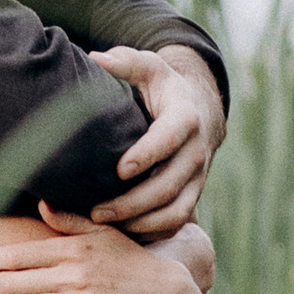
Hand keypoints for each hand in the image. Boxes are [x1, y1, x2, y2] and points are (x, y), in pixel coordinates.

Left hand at [88, 44, 223, 232]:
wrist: (196, 112)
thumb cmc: (161, 89)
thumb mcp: (148, 68)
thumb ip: (126, 62)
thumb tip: (99, 59)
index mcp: (185, 117)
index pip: (170, 138)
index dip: (148, 154)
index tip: (120, 169)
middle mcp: (196, 151)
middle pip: (169, 184)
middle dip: (133, 201)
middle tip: (97, 210)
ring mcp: (197, 178)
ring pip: (174, 210)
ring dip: (140, 222)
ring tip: (104, 225)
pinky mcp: (192, 196)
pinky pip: (175, 223)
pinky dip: (150, 232)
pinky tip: (120, 234)